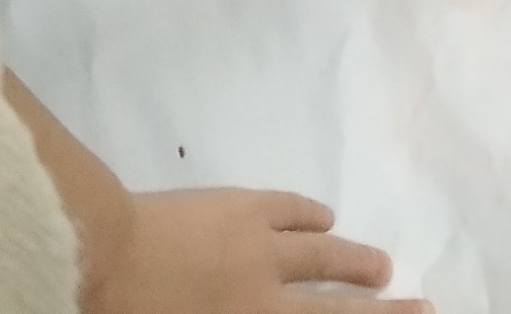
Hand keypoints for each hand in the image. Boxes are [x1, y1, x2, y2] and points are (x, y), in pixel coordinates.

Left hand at [88, 186, 425, 313]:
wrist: (92, 259)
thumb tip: (270, 310)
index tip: (418, 313)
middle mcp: (269, 291)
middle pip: (336, 296)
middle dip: (377, 300)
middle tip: (414, 296)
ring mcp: (258, 244)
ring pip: (319, 250)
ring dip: (351, 256)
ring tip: (377, 262)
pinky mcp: (238, 206)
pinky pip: (287, 208)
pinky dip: (309, 214)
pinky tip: (322, 216)